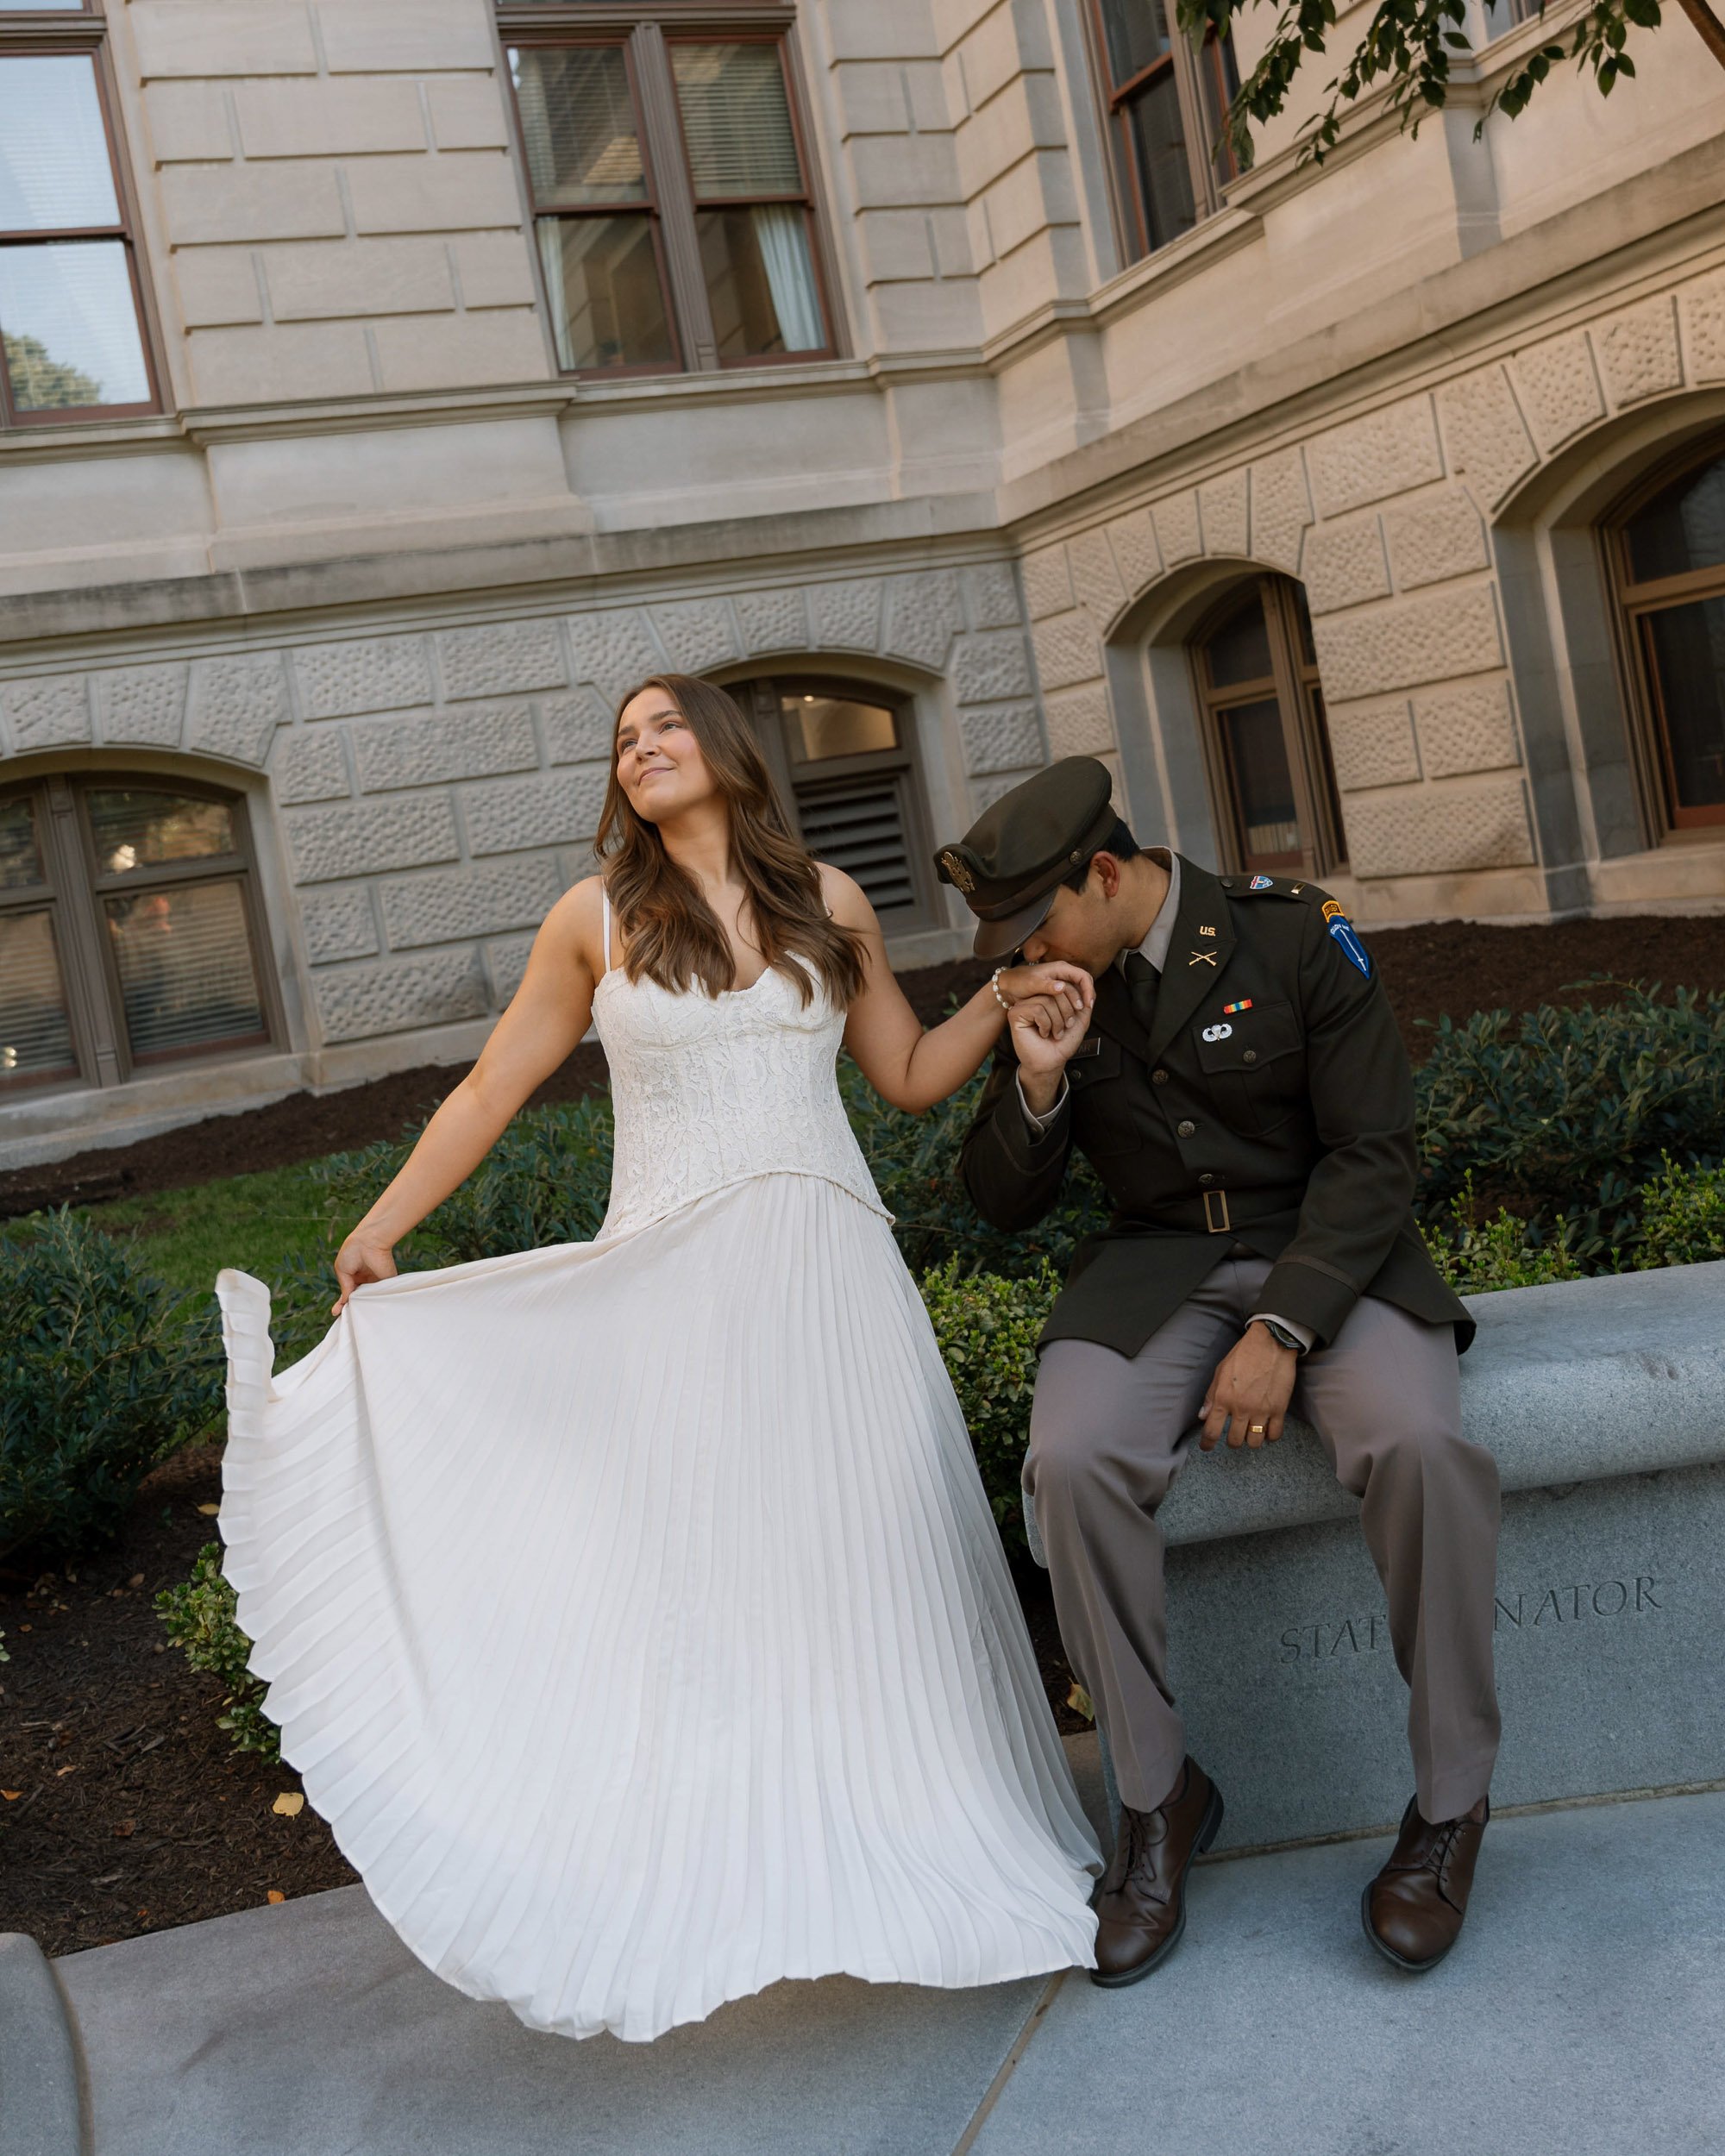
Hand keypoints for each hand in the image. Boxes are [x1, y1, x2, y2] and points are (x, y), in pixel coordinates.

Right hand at [333, 1228, 397, 1314]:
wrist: (369, 1242)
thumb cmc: (352, 1253)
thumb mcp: (342, 1270)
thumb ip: (345, 1287)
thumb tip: (345, 1301)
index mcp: (353, 1277)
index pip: (348, 1294)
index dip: (342, 1304)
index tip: (335, 1313)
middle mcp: (365, 1282)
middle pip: (359, 1300)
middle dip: (353, 1308)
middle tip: (347, 1319)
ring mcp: (375, 1284)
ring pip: (369, 1301)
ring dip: (363, 1309)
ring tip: (355, 1317)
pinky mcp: (386, 1284)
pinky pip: (381, 1297)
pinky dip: (376, 1304)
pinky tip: (368, 1311)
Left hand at [997, 961, 1091, 1028]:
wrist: (1008, 986)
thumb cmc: (1019, 982)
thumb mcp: (1032, 984)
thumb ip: (1046, 986)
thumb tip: (1062, 987)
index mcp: (1060, 968)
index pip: (1083, 976)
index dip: (1088, 990)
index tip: (1087, 1005)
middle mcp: (1063, 973)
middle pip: (1084, 983)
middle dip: (1087, 997)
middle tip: (1085, 1012)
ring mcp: (1061, 981)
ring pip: (1078, 990)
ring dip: (1080, 1002)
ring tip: (1078, 1016)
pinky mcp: (1058, 990)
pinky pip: (1071, 996)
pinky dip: (1073, 1005)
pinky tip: (1071, 1015)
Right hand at [1009, 983, 1090, 1090]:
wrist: (1052, 1062)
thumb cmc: (1063, 1043)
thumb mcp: (1079, 1020)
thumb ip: (1083, 1002)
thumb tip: (1085, 985)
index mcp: (1048, 997)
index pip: (1064, 986)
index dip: (1073, 1003)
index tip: (1072, 1023)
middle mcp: (1035, 998)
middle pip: (1055, 992)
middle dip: (1065, 1013)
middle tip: (1063, 1029)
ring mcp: (1024, 1005)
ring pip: (1046, 1001)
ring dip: (1056, 1021)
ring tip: (1054, 1033)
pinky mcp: (1015, 1013)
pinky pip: (1036, 1009)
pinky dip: (1045, 1024)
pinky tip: (1042, 1033)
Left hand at [1199, 1321, 1297, 1451]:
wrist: (1271, 1343)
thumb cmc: (1243, 1355)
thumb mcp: (1220, 1372)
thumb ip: (1211, 1396)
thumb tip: (1202, 1416)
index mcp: (1223, 1398)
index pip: (1211, 1431)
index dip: (1207, 1443)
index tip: (1207, 1447)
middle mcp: (1241, 1408)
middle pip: (1234, 1441)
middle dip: (1232, 1442)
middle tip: (1233, 1436)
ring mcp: (1261, 1411)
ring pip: (1254, 1442)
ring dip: (1251, 1441)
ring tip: (1250, 1433)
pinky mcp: (1279, 1409)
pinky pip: (1274, 1435)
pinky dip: (1269, 1436)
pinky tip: (1266, 1430)